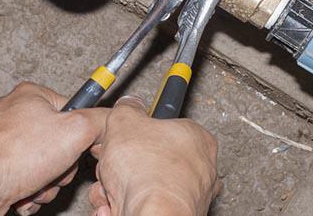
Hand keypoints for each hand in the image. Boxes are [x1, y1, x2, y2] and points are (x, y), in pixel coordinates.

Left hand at [0, 82, 107, 214]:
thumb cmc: (19, 154)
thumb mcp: (76, 131)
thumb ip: (100, 121)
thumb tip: (112, 119)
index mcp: (33, 95)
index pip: (74, 112)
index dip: (81, 136)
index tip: (79, 149)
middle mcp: (16, 113)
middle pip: (60, 144)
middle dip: (62, 167)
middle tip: (54, 170)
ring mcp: (5, 140)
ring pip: (45, 166)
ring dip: (47, 184)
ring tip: (36, 184)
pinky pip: (27, 179)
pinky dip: (30, 191)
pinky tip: (23, 193)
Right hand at [88, 96, 219, 215]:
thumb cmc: (148, 174)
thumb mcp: (125, 121)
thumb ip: (127, 108)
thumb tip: (128, 105)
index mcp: (197, 138)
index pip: (165, 127)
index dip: (136, 131)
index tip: (122, 135)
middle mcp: (201, 169)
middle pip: (150, 159)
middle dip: (124, 164)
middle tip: (111, 164)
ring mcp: (191, 197)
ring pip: (144, 185)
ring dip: (119, 187)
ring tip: (111, 189)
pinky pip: (144, 206)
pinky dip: (126, 206)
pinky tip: (115, 206)